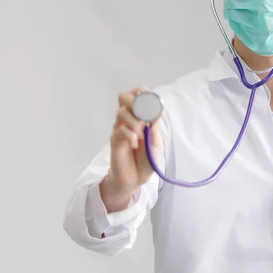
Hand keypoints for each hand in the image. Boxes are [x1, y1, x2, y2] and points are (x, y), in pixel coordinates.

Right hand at [100, 86, 162, 212]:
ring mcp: (120, 128)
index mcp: (141, 117)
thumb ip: (155, 127)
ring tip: (141, 136)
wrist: (135, 179)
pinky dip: (130, 135)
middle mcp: (129, 119)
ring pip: (122, 112)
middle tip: (144, 117)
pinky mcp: (114, 139)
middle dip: (135, 103)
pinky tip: (135, 145)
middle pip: (124, 97)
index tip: (151, 99)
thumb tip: (158, 111)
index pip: (138, 95)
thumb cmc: (146, 160)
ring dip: (134, 122)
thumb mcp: (156, 143)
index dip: (143, 92)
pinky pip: (119, 129)